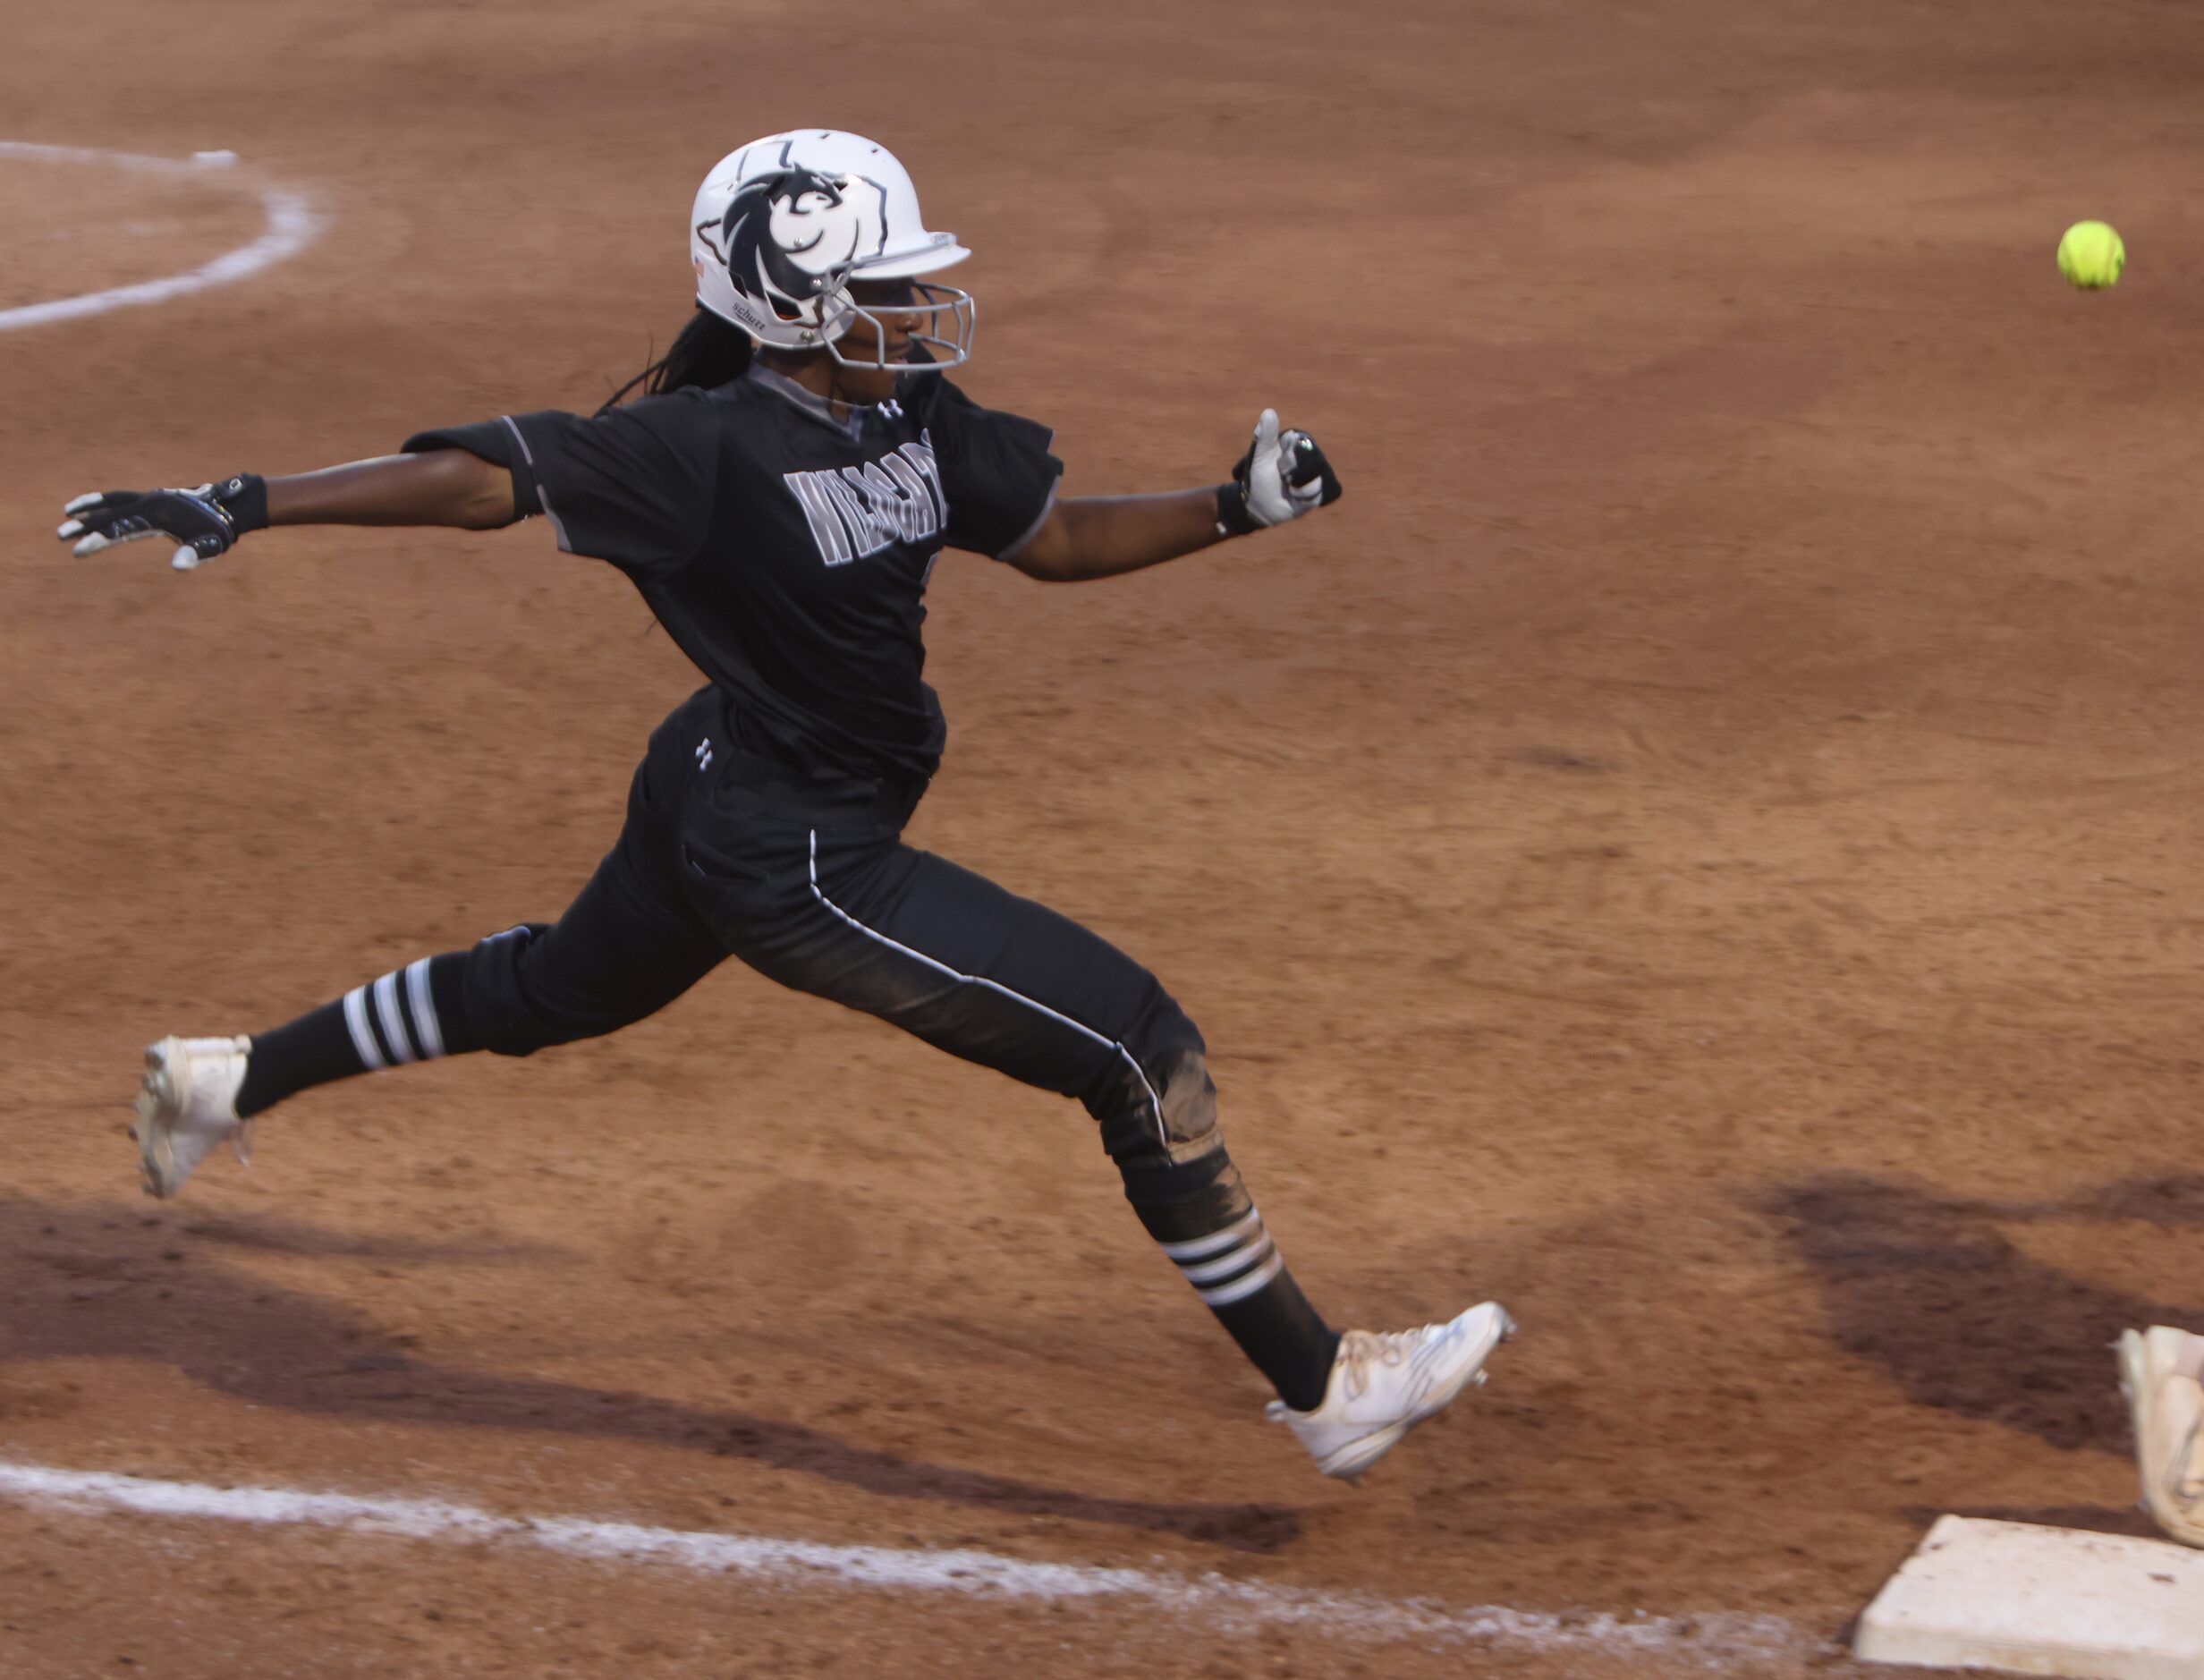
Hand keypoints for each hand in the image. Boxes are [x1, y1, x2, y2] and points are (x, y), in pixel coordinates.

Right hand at [56, 473, 266, 570]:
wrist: (234, 507)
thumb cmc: (221, 531)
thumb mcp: (211, 546)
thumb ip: (194, 554)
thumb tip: (178, 565)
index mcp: (158, 515)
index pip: (121, 529)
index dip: (99, 540)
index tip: (79, 549)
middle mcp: (150, 502)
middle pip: (110, 513)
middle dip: (85, 525)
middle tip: (60, 534)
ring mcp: (151, 497)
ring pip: (114, 500)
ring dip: (91, 506)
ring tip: (67, 512)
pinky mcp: (154, 497)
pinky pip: (124, 498)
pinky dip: (106, 501)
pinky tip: (95, 507)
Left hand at [1216, 409, 1342, 536]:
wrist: (1260, 504)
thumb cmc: (1259, 476)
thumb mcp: (1261, 456)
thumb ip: (1266, 435)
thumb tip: (1268, 411)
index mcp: (1298, 441)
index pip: (1301, 445)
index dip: (1287, 459)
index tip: (1278, 464)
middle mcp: (1312, 454)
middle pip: (1313, 463)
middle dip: (1293, 475)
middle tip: (1283, 477)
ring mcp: (1318, 472)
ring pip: (1317, 481)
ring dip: (1298, 490)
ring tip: (1290, 488)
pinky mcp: (1322, 490)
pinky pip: (1320, 494)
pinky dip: (1304, 500)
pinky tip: (1297, 498)